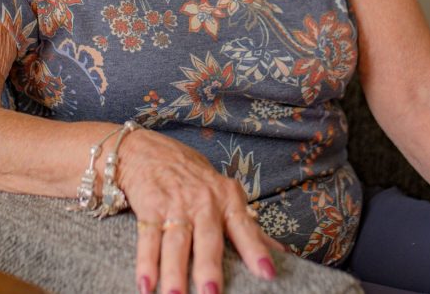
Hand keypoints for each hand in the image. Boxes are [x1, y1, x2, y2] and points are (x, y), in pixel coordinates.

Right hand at [116, 128, 284, 293]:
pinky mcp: (150, 206)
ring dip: (174, 271)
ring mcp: (175, 203)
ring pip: (176, 242)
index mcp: (228, 198)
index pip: (244, 227)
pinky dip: (146, 262)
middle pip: (207, 238)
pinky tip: (146, 283)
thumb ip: (248, 226)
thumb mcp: (224, 193)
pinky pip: (149, 238)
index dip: (256, 250)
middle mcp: (204, 201)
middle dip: (209, 267)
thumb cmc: (193, 176)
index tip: (267, 274)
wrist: (148, 149)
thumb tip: (283, 252)